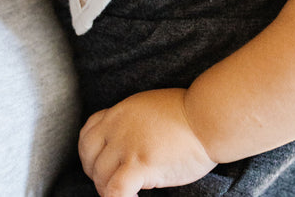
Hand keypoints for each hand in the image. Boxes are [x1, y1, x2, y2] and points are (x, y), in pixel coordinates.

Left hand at [79, 89, 215, 196]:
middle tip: (115, 181)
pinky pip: (115, 192)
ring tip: (129, 193)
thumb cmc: (189, 113)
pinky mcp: (140, 165)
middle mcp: (118, 127)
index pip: (87, 134)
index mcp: (120, 112)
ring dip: (110, 190)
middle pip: (89, 159)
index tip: (101, 163)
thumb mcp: (150, 106)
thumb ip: (132, 122)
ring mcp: (127, 146)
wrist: (207, 117)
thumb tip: (125, 141)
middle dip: (98, 175)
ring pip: (100, 178)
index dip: (90, 154)